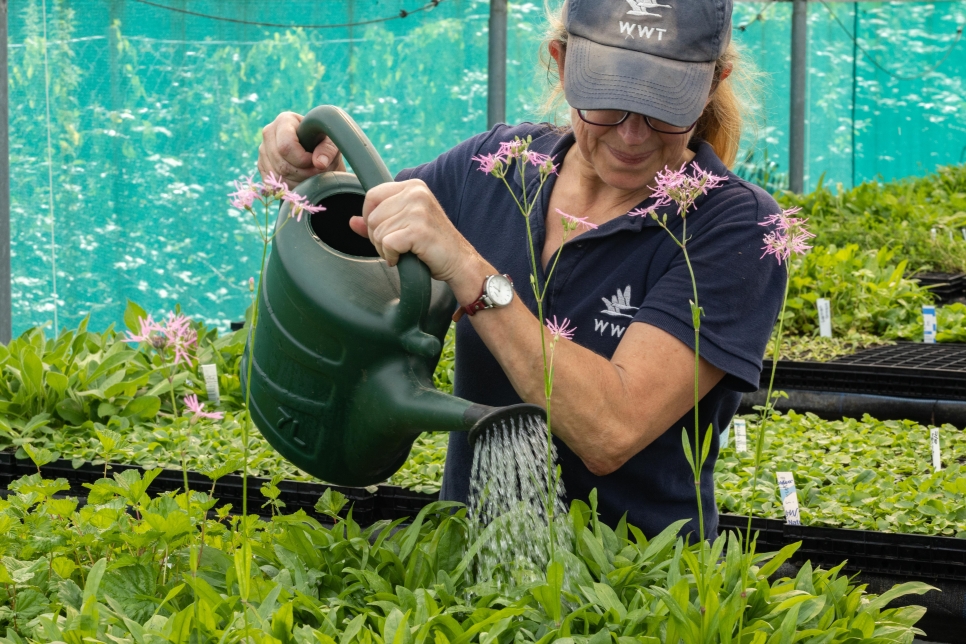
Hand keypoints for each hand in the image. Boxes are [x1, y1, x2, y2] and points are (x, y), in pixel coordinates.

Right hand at [258, 111, 345, 187]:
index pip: (286, 146)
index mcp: (284, 121)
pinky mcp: (262, 166)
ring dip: (297, 182)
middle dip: (302, 173)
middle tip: (316, 173)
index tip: (314, 162)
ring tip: (311, 177)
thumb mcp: (332, 143)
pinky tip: (301, 182)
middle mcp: (269, 133)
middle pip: (280, 163)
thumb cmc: (325, 144)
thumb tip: (319, 163)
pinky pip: (272, 183)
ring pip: (276, 175)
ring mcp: (263, 150)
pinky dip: (289, 187)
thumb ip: (328, 150)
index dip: (302, 159)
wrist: (318, 154)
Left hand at [351, 180, 480, 284]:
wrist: (459, 262)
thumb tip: (352, 221)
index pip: (372, 196)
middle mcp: (416, 193)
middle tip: (396, 247)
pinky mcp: (419, 229)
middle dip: (377, 237)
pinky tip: (403, 258)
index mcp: (413, 186)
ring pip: (378, 232)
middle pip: (372, 216)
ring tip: (403, 252)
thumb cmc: (432, 245)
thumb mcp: (405, 226)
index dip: (370, 218)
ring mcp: (418, 210)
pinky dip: (391, 256)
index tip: (384, 232)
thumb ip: (379, 221)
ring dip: (385, 249)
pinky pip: (387, 243)